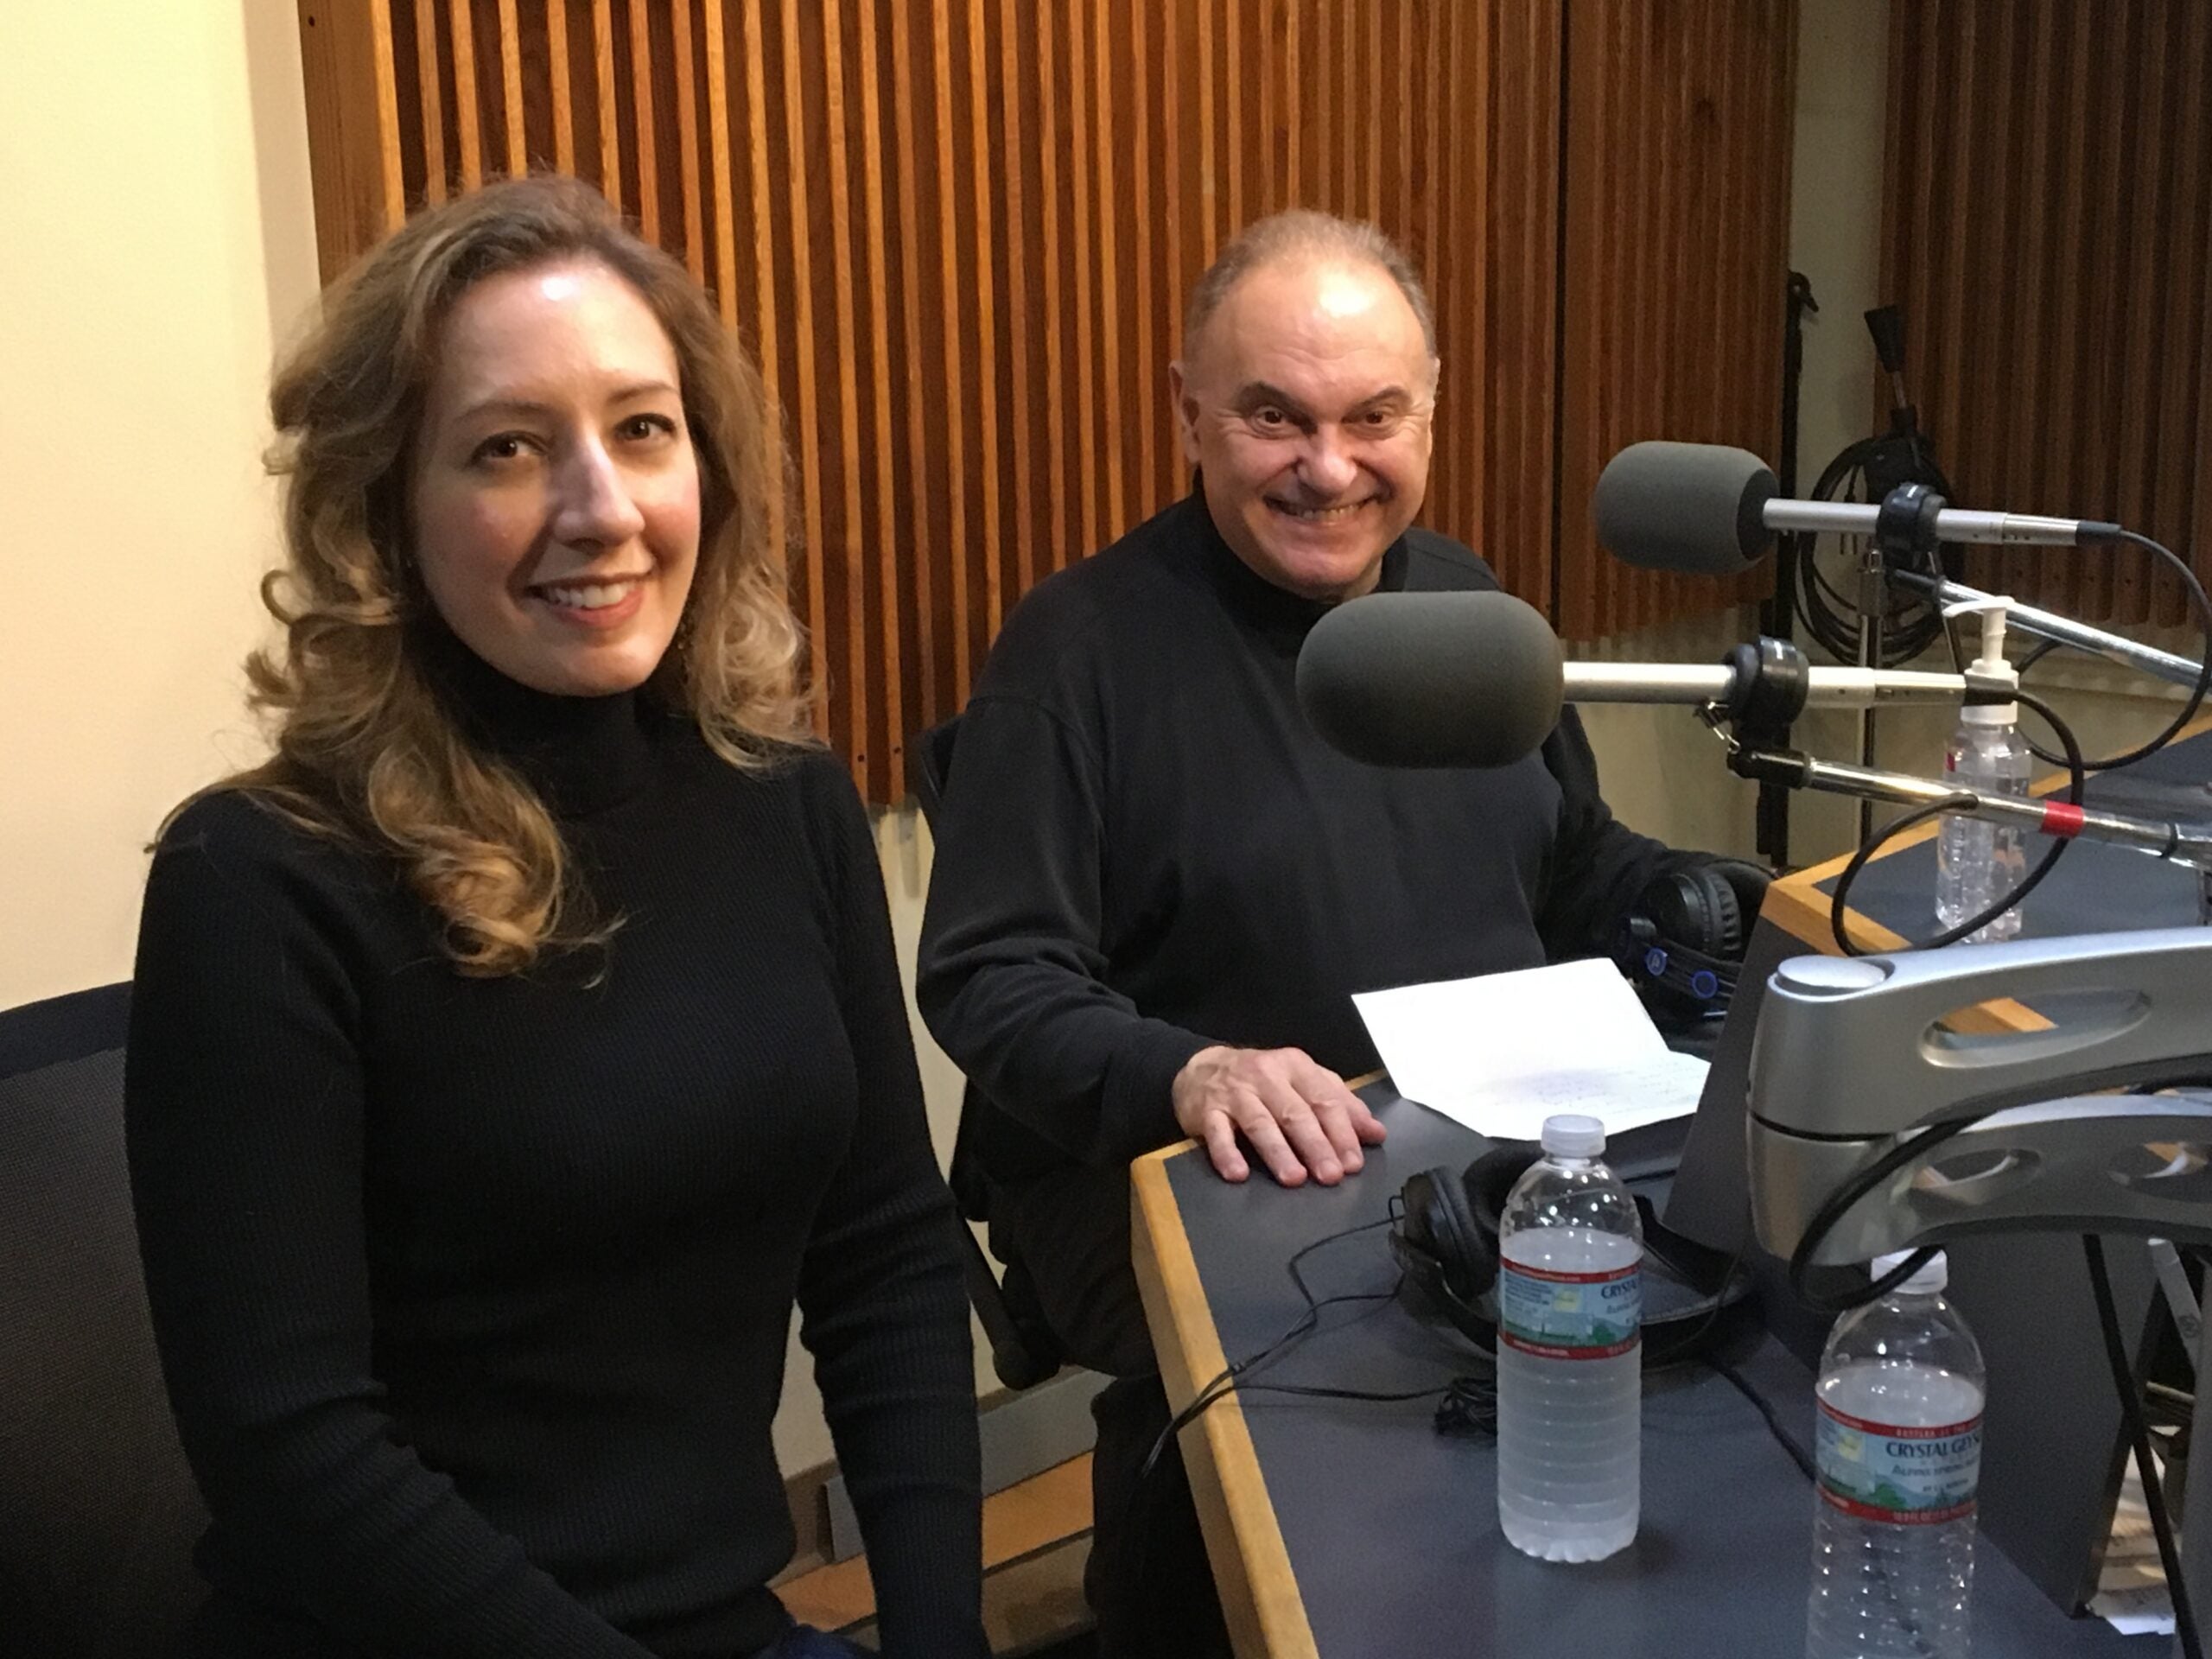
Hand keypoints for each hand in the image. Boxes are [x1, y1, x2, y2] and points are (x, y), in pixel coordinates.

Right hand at [1171, 1045, 1386, 1185]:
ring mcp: (1235, 1092)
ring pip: (1260, 1123)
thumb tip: (1375, 1133)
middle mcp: (1266, 1075)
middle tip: (1331, 1175)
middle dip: (1316, 1145)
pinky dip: (1227, 1153)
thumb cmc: (1262, 1080)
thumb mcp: (1303, 1082)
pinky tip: (1238, 1173)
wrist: (1203, 1070)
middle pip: (1295, 1113)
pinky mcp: (1207, 1111)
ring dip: (1278, 1152)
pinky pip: (1217, 1133)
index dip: (1340, 1132)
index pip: (1324, 1099)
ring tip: (1294, 1178)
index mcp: (1295, 1066)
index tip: (1353, 1162)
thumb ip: (1340, 1104)